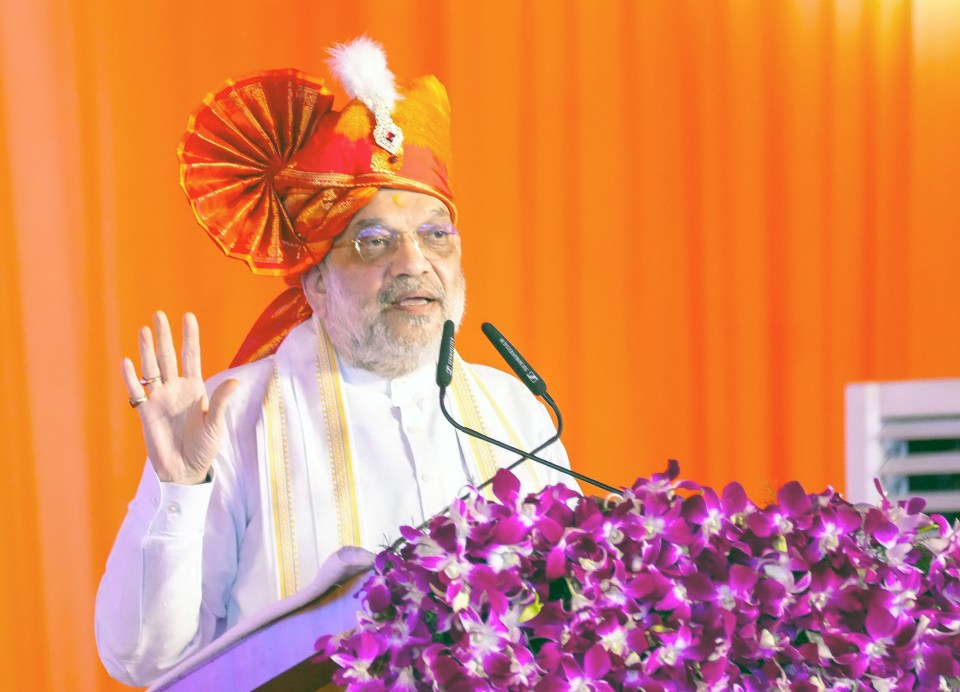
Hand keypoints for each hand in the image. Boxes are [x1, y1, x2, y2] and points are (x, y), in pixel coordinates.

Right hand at [122, 311, 238, 484]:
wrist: (184, 470)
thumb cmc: (204, 447)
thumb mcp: (215, 424)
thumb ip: (220, 402)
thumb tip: (234, 382)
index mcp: (195, 388)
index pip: (191, 357)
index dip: (190, 338)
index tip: (188, 316)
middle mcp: (176, 389)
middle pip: (168, 357)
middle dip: (165, 336)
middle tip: (159, 315)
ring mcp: (159, 399)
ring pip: (151, 369)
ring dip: (147, 350)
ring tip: (144, 329)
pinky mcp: (146, 412)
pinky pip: (137, 391)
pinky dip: (131, 377)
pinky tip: (127, 362)